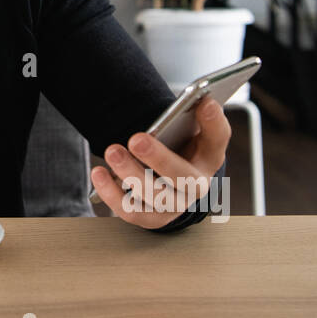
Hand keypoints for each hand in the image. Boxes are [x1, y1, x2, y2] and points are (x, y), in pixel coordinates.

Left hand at [90, 97, 229, 229]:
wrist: (173, 185)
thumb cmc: (181, 151)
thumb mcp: (190, 132)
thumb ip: (195, 115)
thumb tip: (198, 98)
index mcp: (209, 157)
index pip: (218, 138)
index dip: (213, 122)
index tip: (204, 102)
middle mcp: (196, 186)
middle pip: (183, 176)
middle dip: (159, 158)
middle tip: (136, 139)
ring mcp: (175, 206)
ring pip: (155, 196)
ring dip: (130, 173)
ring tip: (112, 152)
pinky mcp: (152, 219)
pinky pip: (131, 211)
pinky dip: (112, 193)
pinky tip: (99, 173)